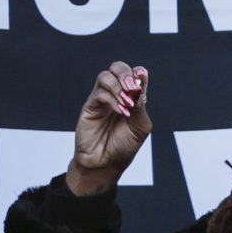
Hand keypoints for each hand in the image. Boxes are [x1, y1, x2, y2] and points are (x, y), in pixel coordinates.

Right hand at [67, 63, 150, 196]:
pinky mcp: (90, 106)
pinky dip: (111, 98)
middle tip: (132, 88)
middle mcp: (117, 95)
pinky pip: (99, 92)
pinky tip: (120, 111)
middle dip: (126, 73)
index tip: (141, 81)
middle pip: (118, 68)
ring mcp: (102, 99)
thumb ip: (140, 105)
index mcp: (132, 98)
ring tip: (126, 103)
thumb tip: (139, 82)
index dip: (138, 74)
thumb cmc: (124, 147)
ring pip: (106, 75)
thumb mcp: (140, 127)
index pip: (135, 74)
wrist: (105, 165)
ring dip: (118, 85)